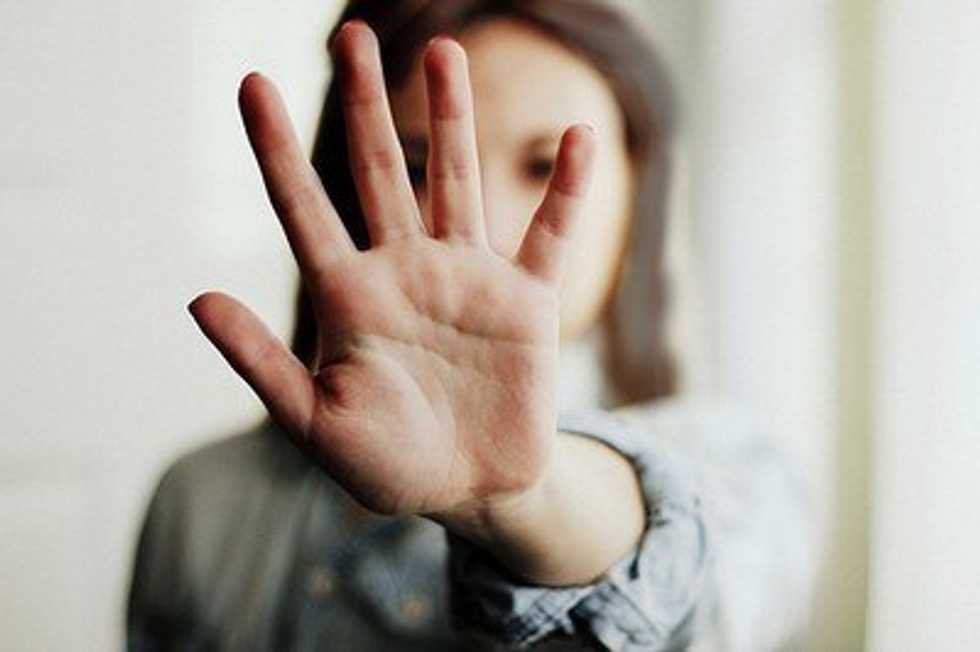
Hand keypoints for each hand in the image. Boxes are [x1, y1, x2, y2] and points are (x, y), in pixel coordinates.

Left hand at [188, 20, 595, 520]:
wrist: (470, 490)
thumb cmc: (387, 464)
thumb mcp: (315, 422)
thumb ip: (261, 362)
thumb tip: (194, 298)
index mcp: (351, 297)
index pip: (305, 209)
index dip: (277, 149)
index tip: (252, 84)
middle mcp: (407, 270)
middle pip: (383, 170)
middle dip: (368, 102)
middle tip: (350, 33)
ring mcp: (469, 278)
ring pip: (459, 181)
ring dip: (453, 117)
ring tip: (442, 51)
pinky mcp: (526, 300)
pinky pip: (550, 232)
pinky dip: (565, 188)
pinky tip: (577, 136)